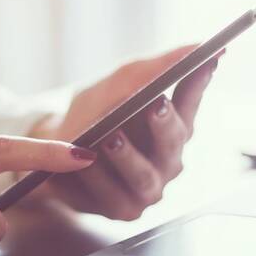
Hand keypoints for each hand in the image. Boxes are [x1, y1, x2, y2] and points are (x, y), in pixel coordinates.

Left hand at [31, 46, 220, 220]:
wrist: (51, 147)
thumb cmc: (92, 113)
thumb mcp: (117, 83)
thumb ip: (153, 67)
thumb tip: (196, 46)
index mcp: (172, 125)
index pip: (190, 101)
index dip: (199, 83)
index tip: (204, 62)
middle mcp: (167, 159)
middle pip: (173, 143)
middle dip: (164, 124)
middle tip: (154, 104)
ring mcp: (147, 188)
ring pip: (144, 176)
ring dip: (128, 156)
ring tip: (111, 137)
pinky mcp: (122, 209)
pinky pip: (112, 196)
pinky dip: (97, 178)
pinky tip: (84, 162)